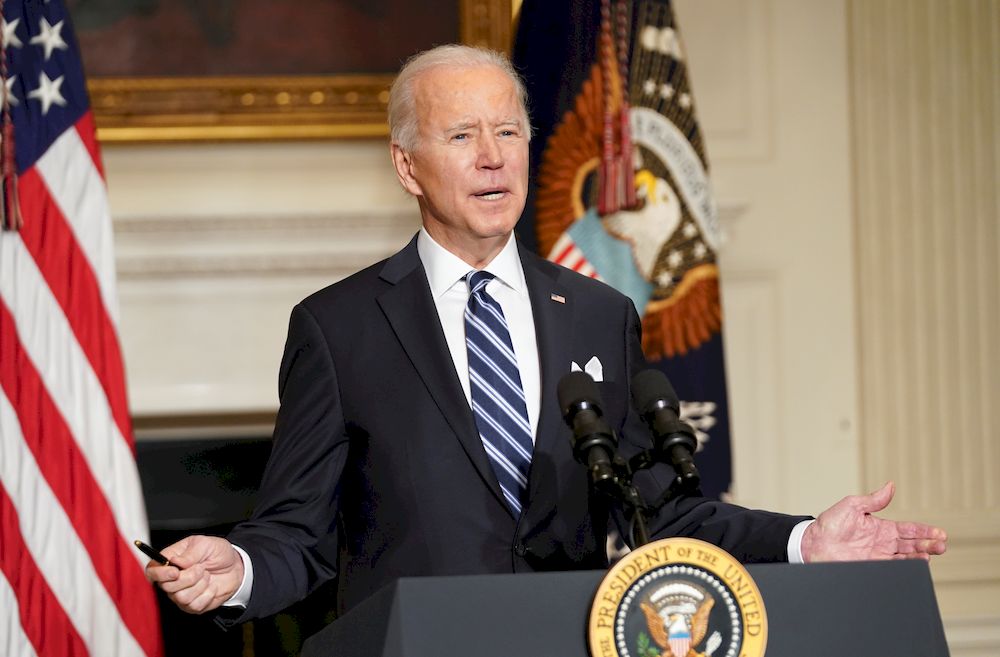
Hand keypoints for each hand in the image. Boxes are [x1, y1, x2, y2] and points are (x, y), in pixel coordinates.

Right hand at [144, 535, 244, 613]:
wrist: (235, 566)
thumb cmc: (217, 553)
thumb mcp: (206, 544)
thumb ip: (190, 553)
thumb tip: (174, 561)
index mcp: (170, 561)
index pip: (152, 571)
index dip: (160, 574)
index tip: (176, 572)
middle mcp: (171, 579)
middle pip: (167, 587)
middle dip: (188, 577)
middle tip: (202, 568)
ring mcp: (180, 594)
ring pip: (181, 597)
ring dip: (200, 585)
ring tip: (207, 575)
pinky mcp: (191, 605)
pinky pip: (195, 606)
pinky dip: (207, 594)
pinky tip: (211, 586)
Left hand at [800, 481, 947, 562]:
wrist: (812, 543)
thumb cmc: (830, 523)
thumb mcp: (852, 505)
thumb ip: (874, 499)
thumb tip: (891, 485)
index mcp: (881, 527)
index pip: (909, 529)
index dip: (925, 531)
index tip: (940, 533)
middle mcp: (883, 543)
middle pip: (912, 544)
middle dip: (929, 544)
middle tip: (942, 545)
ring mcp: (878, 556)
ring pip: (906, 558)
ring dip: (920, 556)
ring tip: (932, 553)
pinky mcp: (871, 567)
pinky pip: (893, 568)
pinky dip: (906, 568)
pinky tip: (915, 565)